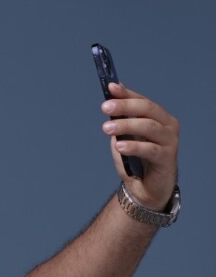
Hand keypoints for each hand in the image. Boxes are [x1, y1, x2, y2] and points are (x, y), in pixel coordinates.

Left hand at [101, 80, 179, 210]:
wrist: (144, 189)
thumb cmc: (135, 161)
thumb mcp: (124, 137)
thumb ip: (120, 120)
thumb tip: (110, 98)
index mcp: (158, 117)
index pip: (142, 101)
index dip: (126, 94)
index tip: (110, 88)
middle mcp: (167, 125)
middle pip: (147, 109)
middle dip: (125, 106)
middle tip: (105, 107)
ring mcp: (170, 141)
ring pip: (148, 127)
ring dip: (126, 125)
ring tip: (107, 128)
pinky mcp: (168, 158)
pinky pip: (150, 149)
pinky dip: (134, 146)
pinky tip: (119, 146)